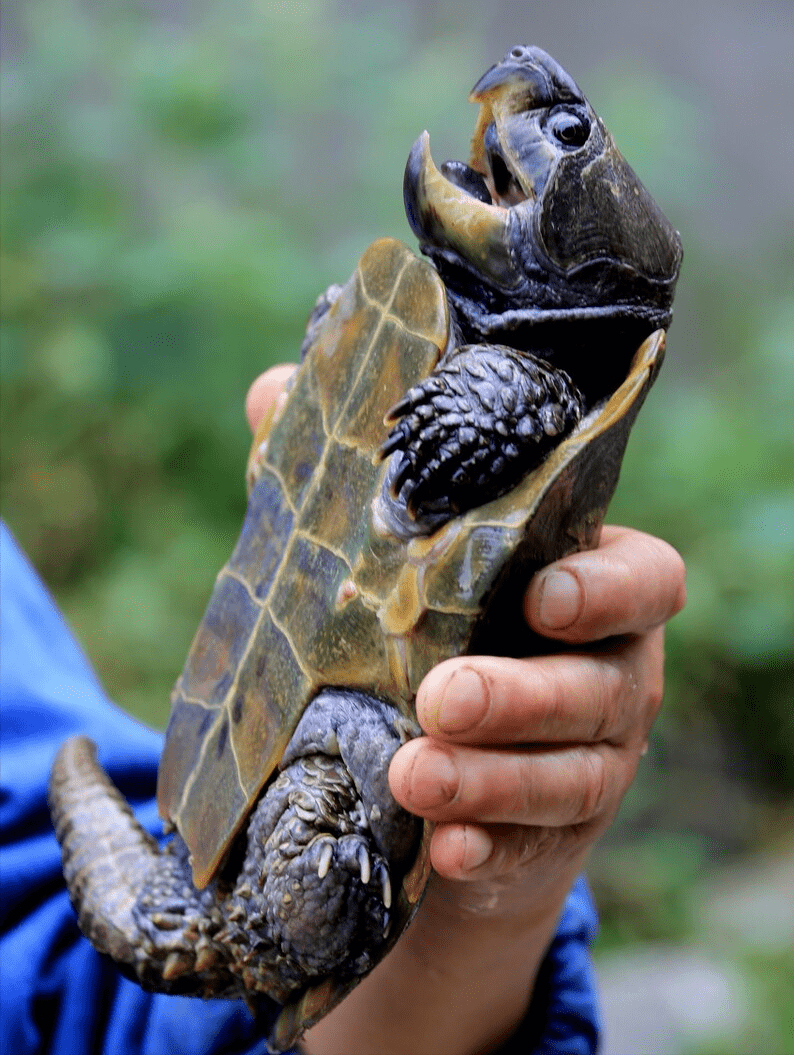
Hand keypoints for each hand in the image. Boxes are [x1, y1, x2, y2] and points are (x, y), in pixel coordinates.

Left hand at [246, 364, 686, 1053]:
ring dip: (493, 779)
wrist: (451, 750)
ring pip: (570, 775)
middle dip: (524, 696)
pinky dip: (488, 845)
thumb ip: (356, 478)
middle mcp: (608, 672)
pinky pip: (533, 845)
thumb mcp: (403, 556)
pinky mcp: (551, 832)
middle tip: (442, 698)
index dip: (609, 590)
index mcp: (588, 588)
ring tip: (414, 776)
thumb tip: (275, 393)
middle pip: (600, 686)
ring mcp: (591, 758)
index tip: (540, 595)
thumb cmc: (435, 626)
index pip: (647, 579)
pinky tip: (442, 849)